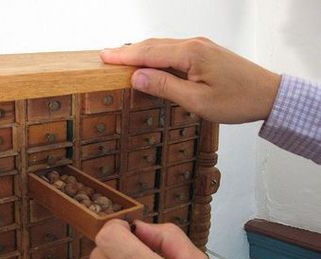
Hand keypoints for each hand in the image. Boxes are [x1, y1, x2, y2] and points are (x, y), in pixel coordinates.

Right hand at [101, 37, 280, 123]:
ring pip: (163, 47)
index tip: (103, 56)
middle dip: (128, 51)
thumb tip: (137, 77)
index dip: (124, 56)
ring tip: (122, 60)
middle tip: (106, 57)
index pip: (148, 52)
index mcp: (190, 54)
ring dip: (142, 53)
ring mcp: (201, 47)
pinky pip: (174, 51)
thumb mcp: (197, 100)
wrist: (268, 94)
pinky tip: (150, 63)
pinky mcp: (205, 53)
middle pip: (153, 45)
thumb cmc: (236, 100)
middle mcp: (194, 44)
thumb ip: (165, 87)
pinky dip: (157, 56)